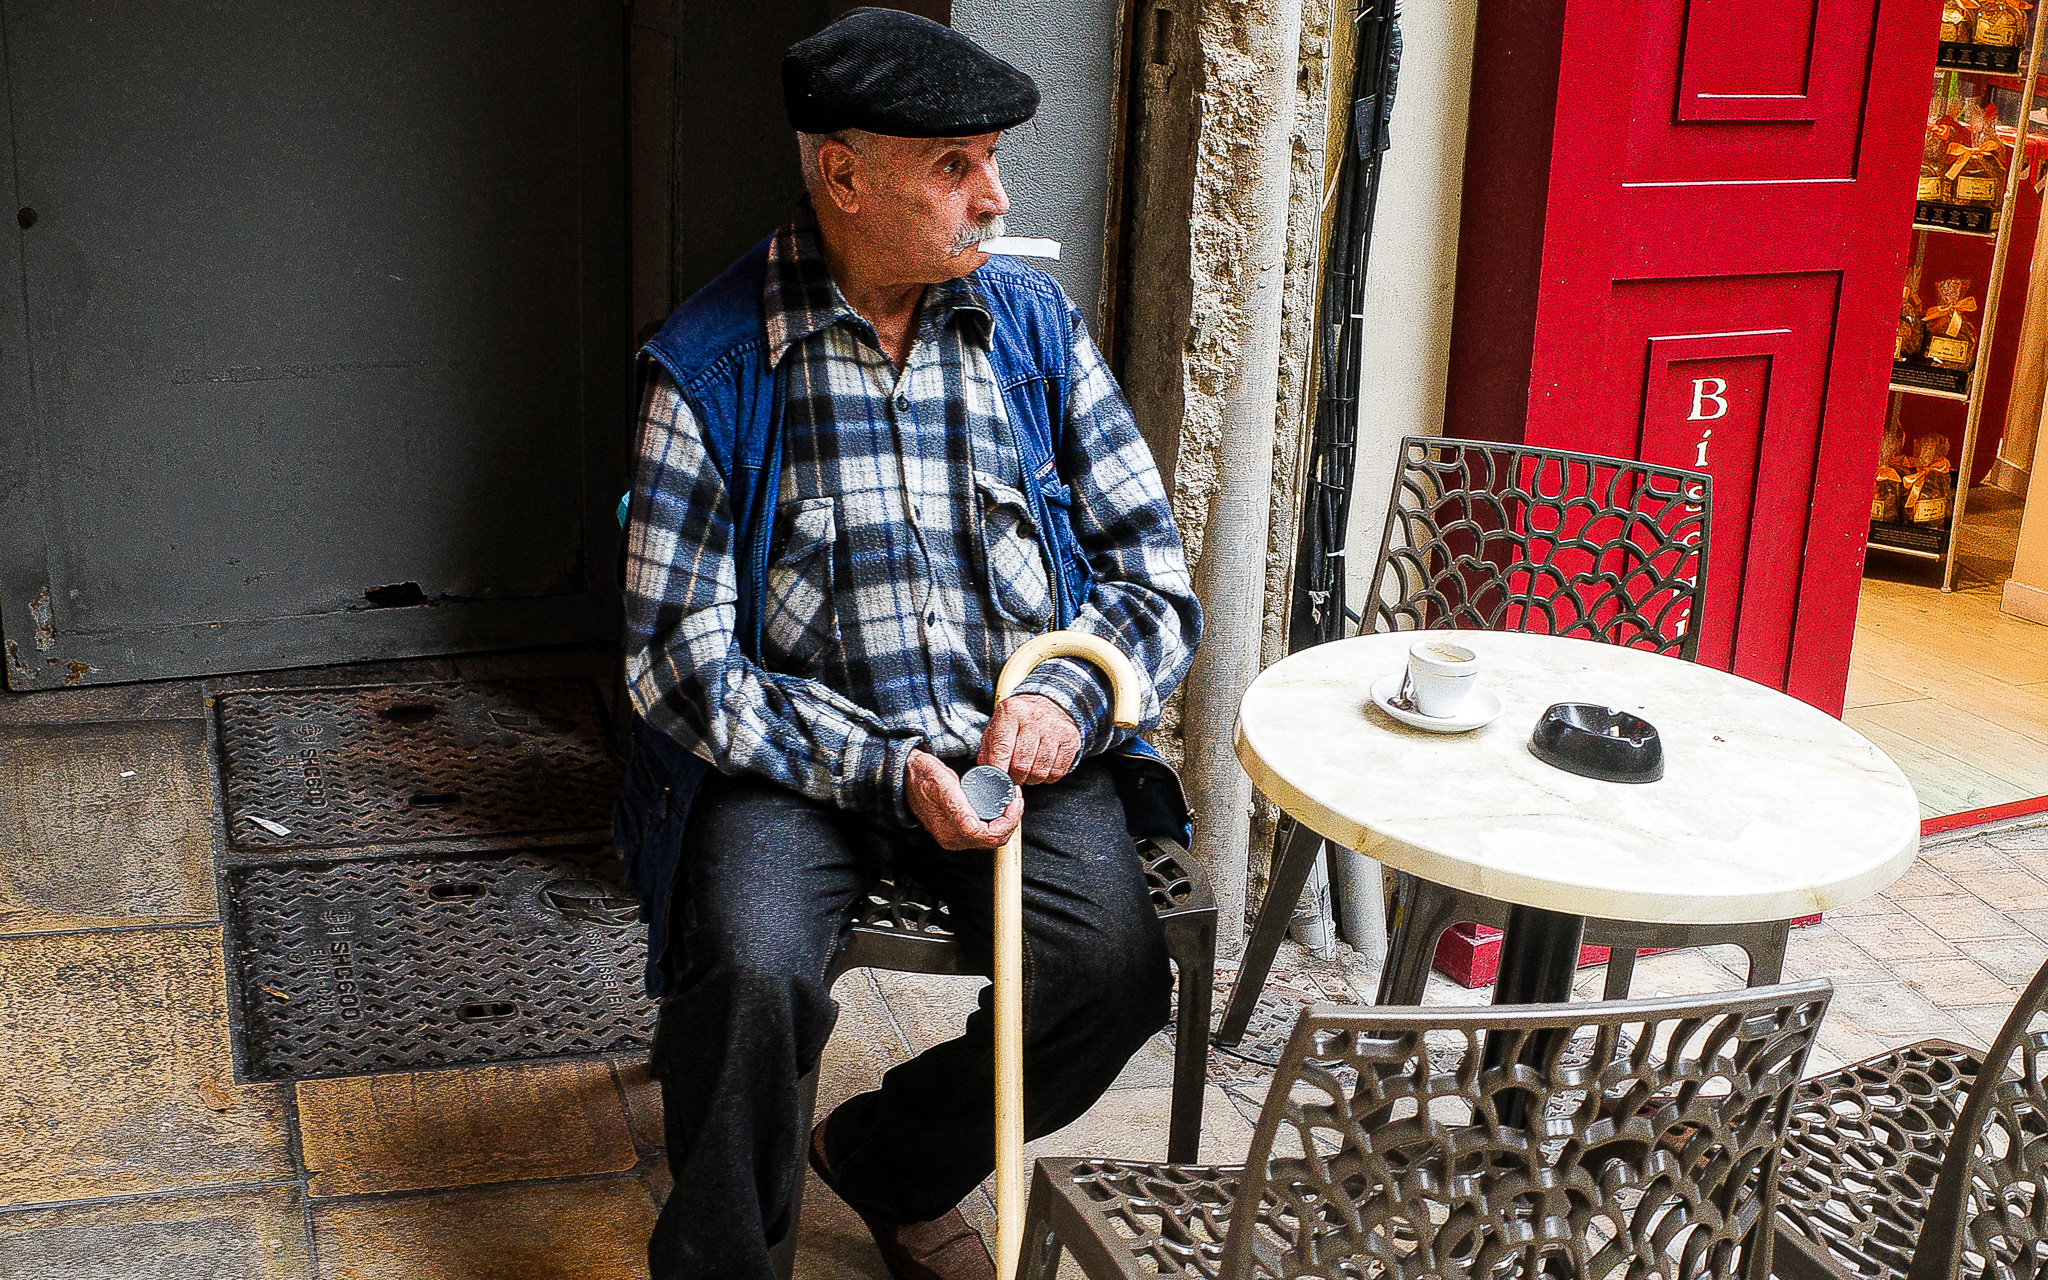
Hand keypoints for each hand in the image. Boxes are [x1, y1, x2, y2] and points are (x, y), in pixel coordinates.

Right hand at [905, 750, 1023, 850]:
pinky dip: (997, 822)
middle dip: (1011, 820)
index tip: (1015, 801)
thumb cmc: (921, 774)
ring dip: (1006, 821)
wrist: (907, 775)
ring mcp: (955, 837)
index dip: (1008, 821)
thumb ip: (955, 802)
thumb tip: (971, 825)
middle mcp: (952, 838)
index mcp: (950, 829)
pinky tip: (1000, 807)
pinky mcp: (957, 832)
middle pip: (993, 840)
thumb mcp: (940, 781)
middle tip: (1016, 798)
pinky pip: (984, 833)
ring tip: (1010, 800)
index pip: (988, 836)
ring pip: (991, 839)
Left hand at [979, 693, 1081, 785]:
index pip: (1002, 749)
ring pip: (1040, 771)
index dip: (998, 772)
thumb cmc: (1016, 722)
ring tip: (1026, 773)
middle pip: (1021, 764)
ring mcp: (1055, 727)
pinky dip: (1047, 778)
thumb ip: (988, 753)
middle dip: (1014, 779)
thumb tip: (986, 778)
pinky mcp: (1071, 739)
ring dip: (1031, 780)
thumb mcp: (996, 729)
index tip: (996, 783)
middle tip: (1012, 779)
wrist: (1048, 704)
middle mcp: (1035, 716)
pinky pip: (1057, 772)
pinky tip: (1041, 769)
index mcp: (1011, 711)